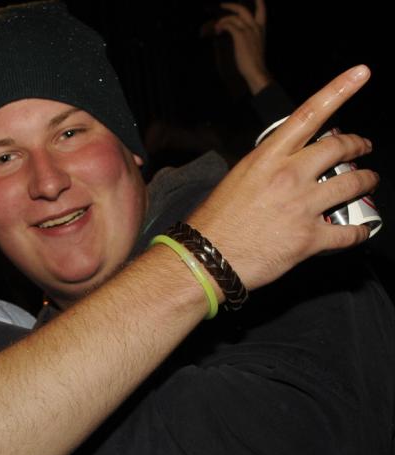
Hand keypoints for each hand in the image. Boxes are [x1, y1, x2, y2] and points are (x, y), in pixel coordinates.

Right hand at [187, 65, 376, 290]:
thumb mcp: (234, 182)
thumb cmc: (212, 224)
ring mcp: (302, 207)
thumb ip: (263, 171)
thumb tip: (280, 170)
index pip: (309, 115)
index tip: (361, 74)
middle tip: (363, 149)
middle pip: (339, 148)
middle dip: (358, 146)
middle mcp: (289, 177)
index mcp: (267, 159)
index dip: (339, 90)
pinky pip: (349, 232)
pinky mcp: (309, 238)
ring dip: (367, 181)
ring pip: (353, 184)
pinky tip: (361, 230)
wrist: (206, 260)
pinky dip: (359, 231)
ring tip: (369, 182)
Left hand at [215, 0, 270, 93]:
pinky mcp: (240, 36)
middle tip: (222, 5)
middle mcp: (255, 27)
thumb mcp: (255, 46)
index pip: (262, 10)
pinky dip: (222, 26)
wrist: (256, 71)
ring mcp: (248, 31)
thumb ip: (250, 38)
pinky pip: (229, 25)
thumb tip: (239, 36)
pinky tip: (218, 30)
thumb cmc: (254, 63)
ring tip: (217, 27)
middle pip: (243, 9)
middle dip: (231, 5)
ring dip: (222, 21)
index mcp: (261, 29)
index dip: (258, 1)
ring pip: (233, 17)